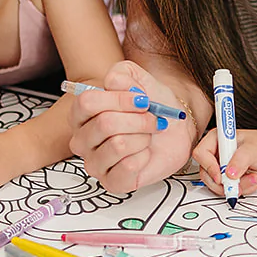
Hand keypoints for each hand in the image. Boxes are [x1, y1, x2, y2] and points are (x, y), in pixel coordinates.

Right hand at [67, 60, 195, 192]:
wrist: (176, 129)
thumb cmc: (152, 106)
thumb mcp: (140, 80)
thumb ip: (123, 74)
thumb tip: (111, 82)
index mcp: (81, 114)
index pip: (87, 103)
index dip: (119, 99)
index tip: (142, 99)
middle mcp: (82, 139)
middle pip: (104, 124)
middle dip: (137, 119)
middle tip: (151, 119)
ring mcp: (95, 163)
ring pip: (118, 144)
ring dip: (142, 137)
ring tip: (147, 136)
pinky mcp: (111, 182)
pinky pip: (128, 166)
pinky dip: (144, 156)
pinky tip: (145, 154)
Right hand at [192, 127, 256, 198]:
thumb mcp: (253, 149)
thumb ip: (240, 160)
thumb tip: (229, 173)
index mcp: (217, 140)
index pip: (201, 153)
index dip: (209, 166)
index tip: (220, 176)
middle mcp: (217, 155)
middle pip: (206, 174)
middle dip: (225, 182)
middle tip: (239, 183)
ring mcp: (222, 169)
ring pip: (219, 186)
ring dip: (239, 186)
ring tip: (254, 176)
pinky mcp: (230, 180)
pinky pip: (231, 191)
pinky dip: (245, 188)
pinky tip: (254, 178)